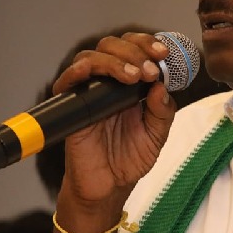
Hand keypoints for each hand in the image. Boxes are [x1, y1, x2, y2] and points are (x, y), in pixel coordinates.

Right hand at [53, 33, 178, 205]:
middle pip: (112, 45)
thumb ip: (162, 111)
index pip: (135, 49)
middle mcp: (108, 83)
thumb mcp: (157, 135)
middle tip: (149, 70)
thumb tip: (161, 86)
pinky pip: (68, 80)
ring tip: (134, 76)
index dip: (148, 45)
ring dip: (114, 60)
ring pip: (91, 56)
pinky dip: (80, 70)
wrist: (109, 187)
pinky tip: (96, 73)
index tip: (163, 54)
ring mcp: (88, 92)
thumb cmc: (130, 160)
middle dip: (134, 51)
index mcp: (130, 84)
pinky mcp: (71, 106)